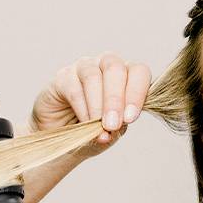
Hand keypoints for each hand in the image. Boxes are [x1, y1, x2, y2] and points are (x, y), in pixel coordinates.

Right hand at [28, 52, 151, 158]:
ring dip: (98, 105)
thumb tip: (114, 128)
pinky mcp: (63, 77)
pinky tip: (85, 125)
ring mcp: (84, 67)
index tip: (130, 118)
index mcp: (127, 75)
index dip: (137, 93)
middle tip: (113, 125)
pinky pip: (73, 88)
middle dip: (115, 99)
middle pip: (115, 68)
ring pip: (93, 76)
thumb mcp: (112, 131)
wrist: (65, 137)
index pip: (139, 71)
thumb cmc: (94, 130)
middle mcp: (106, 65)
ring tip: (100, 127)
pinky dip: (82, 109)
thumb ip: (117, 127)